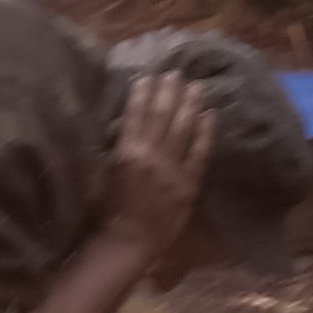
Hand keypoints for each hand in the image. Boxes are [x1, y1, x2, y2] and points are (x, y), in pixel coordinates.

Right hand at [100, 67, 213, 256]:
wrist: (128, 240)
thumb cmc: (107, 209)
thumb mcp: (103, 173)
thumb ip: (115, 149)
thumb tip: (123, 126)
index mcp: (125, 153)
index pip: (135, 116)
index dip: (142, 94)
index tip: (147, 77)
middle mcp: (151, 156)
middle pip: (162, 117)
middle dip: (168, 92)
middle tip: (175, 72)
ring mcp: (173, 169)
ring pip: (183, 129)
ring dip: (190, 105)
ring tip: (196, 86)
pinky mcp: (190, 182)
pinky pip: (200, 152)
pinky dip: (205, 132)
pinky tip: (209, 114)